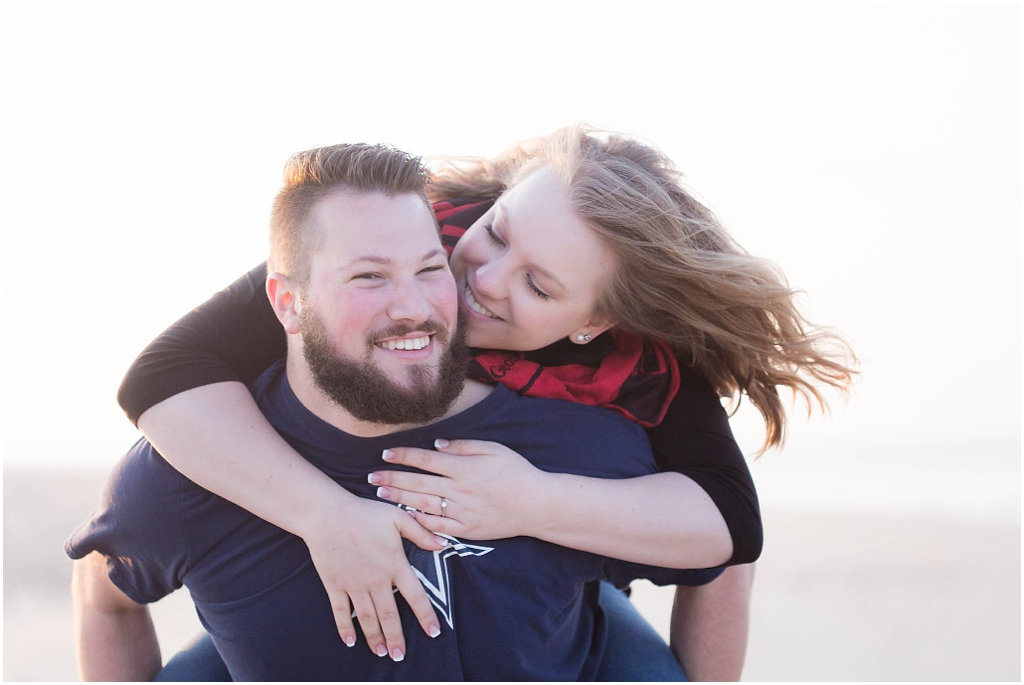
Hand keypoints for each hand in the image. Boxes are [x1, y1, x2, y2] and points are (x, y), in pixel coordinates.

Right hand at [300, 491, 447, 660]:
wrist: (327, 514)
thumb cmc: (364, 513)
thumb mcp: (398, 517)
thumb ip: (421, 533)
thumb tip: (443, 545)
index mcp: (394, 564)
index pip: (415, 596)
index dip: (425, 616)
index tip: (434, 632)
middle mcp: (376, 579)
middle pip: (389, 615)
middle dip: (396, 638)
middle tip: (400, 656)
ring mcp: (354, 584)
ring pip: (367, 618)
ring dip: (374, 637)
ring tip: (381, 653)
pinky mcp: (335, 585)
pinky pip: (341, 612)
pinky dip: (345, 628)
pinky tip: (350, 641)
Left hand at [369, 439, 546, 539]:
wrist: (536, 505)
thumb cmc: (517, 472)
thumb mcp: (494, 450)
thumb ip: (464, 447)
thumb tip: (437, 446)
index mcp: (465, 468)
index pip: (426, 460)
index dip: (404, 456)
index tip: (386, 453)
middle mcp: (459, 491)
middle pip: (418, 483)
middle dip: (392, 478)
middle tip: (371, 476)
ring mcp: (461, 512)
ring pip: (423, 504)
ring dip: (399, 499)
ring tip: (381, 493)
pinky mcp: (466, 530)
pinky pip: (437, 526)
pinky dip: (419, 521)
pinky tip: (405, 515)